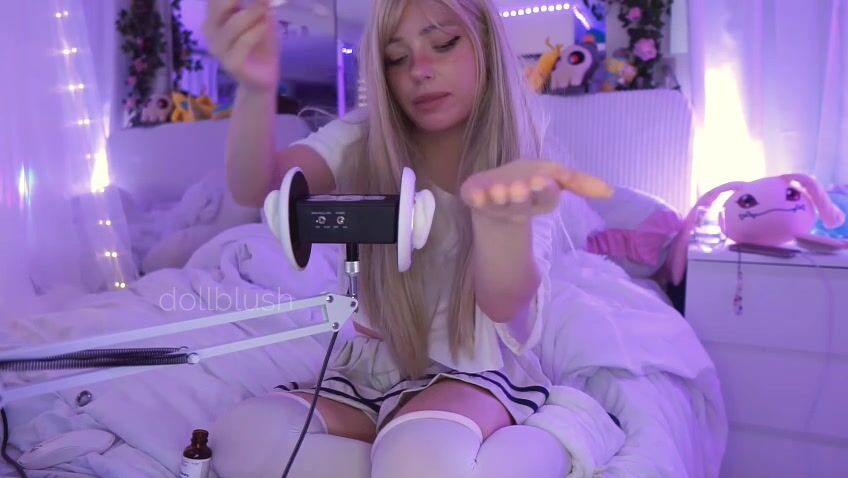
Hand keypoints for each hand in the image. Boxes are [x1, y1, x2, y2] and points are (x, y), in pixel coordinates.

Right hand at [203, 0, 279, 92]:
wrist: (263, 77)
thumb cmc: (260, 43)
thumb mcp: (262, 17)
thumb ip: (258, 3)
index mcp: (214, 15)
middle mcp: (210, 29)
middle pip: (218, 5)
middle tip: (260, 0)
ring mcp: (218, 48)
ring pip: (232, 25)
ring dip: (251, 14)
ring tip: (265, 12)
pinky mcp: (230, 64)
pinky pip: (242, 43)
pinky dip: (255, 32)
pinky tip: (264, 27)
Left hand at [459, 160, 611, 221]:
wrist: (492, 192)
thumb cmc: (528, 181)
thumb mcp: (556, 176)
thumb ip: (580, 182)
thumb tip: (610, 192)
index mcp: (538, 200)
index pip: (547, 198)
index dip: (545, 191)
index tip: (544, 180)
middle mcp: (518, 206)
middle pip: (522, 204)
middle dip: (522, 195)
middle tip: (522, 186)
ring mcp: (494, 205)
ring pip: (499, 204)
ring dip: (500, 196)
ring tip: (500, 188)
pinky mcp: (474, 199)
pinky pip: (474, 200)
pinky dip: (475, 197)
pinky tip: (476, 193)